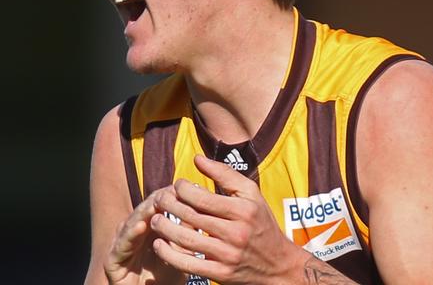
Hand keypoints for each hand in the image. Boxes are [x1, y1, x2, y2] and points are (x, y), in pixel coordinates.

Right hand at [105, 189, 184, 284]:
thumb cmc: (166, 278)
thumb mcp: (181, 252)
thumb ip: (186, 232)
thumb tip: (201, 207)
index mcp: (149, 228)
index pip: (158, 205)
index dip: (170, 195)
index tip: (186, 186)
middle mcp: (133, 233)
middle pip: (145, 210)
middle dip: (159, 199)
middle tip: (172, 189)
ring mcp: (122, 245)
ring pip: (132, 223)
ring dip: (145, 211)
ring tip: (157, 202)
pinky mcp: (112, 261)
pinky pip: (122, 244)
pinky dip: (131, 233)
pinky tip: (141, 225)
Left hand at [149, 155, 310, 283]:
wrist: (278, 264)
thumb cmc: (260, 222)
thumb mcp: (251, 194)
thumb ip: (224, 173)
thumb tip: (197, 159)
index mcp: (243, 210)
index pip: (203, 197)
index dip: (183, 189)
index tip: (176, 185)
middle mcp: (236, 232)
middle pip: (192, 217)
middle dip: (170, 205)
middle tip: (159, 199)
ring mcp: (227, 255)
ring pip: (186, 240)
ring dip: (165, 228)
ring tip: (155, 219)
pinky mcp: (221, 274)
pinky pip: (188, 264)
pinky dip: (169, 254)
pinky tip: (160, 244)